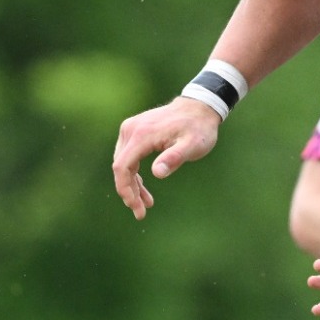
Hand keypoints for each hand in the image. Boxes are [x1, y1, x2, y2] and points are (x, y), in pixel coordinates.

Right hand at [112, 99, 221, 218]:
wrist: (199, 108)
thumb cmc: (198, 129)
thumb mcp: (192, 145)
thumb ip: (174, 158)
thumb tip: (157, 173)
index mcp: (142, 135)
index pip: (122, 167)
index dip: (125, 189)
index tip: (135, 207)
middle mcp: (131, 130)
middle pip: (120, 167)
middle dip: (129, 192)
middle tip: (141, 212)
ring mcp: (131, 129)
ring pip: (123, 163)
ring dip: (132, 185)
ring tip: (146, 204)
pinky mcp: (134, 131)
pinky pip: (128, 156)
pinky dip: (134, 174)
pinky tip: (143, 187)